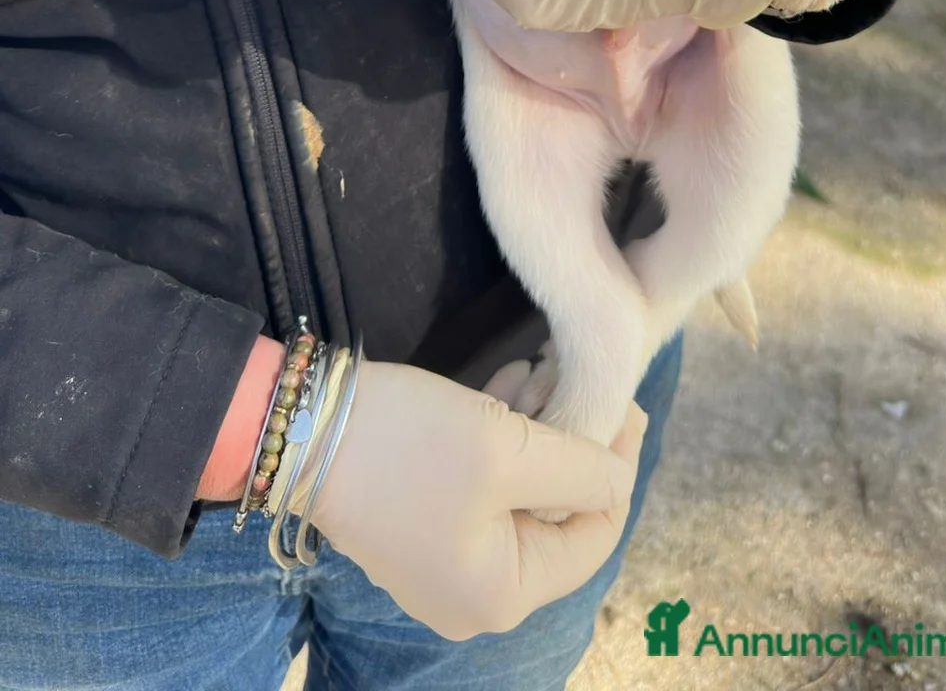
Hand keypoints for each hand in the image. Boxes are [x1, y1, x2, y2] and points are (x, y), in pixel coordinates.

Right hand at [301, 358, 646, 639]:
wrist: (300, 429)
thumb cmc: (410, 445)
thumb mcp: (508, 448)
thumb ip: (580, 469)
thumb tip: (620, 476)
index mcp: (503, 593)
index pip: (596, 534)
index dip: (618, 464)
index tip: (625, 400)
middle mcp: (474, 597)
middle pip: (557, 516)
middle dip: (572, 442)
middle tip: (576, 377)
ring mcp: (441, 566)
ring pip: (520, 496)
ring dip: (538, 433)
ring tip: (539, 369)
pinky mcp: (417, 528)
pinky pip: (482, 491)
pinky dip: (501, 443)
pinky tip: (507, 384)